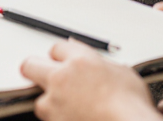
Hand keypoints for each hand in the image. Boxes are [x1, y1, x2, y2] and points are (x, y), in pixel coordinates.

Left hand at [20, 40, 162, 120]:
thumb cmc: (131, 105)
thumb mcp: (123, 73)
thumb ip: (102, 63)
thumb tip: (97, 62)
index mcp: (80, 61)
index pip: (57, 48)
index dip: (60, 56)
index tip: (62, 62)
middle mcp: (62, 78)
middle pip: (30, 65)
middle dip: (35, 69)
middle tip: (43, 76)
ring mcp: (55, 103)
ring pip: (39, 99)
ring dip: (50, 103)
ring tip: (69, 108)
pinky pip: (49, 118)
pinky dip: (59, 119)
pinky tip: (74, 118)